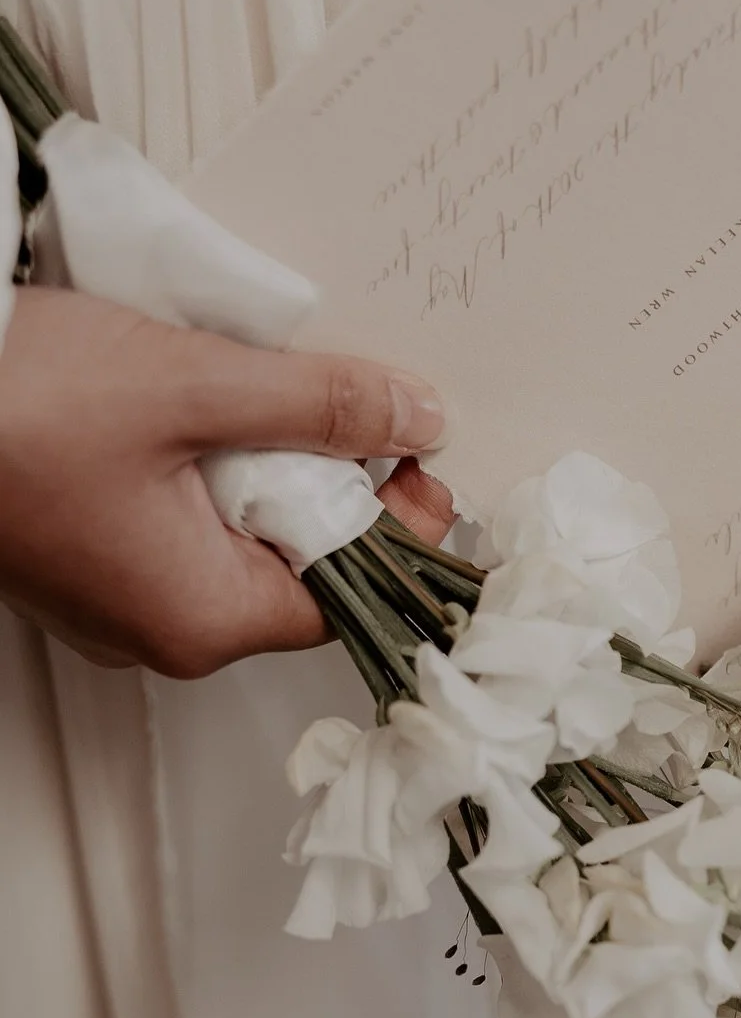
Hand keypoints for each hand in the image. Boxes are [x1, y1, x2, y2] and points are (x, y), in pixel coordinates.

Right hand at [0, 287, 454, 676]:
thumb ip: (319, 406)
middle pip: (302, 568)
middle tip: (349, 403)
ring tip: (266, 395)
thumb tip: (415, 417)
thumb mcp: (194, 387)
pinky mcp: (87, 556)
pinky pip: (183, 522)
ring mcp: (118, 598)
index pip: (353, 594)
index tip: (422, 450)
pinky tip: (201, 408)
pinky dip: (211, 466)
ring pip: (241, 539)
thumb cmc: (10, 406)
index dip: (401, 523)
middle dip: (335, 483)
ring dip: (270, 466)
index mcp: (200, 620)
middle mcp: (161, 631)